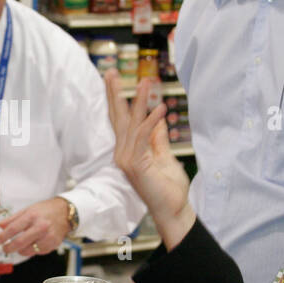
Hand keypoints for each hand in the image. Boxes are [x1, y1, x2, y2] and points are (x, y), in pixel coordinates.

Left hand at [0, 198, 72, 257]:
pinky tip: (31, 245)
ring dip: (20, 251)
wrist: (65, 213)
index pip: (13, 228)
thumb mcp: (27, 210)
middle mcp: (41, 227)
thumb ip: (12, 219)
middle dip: (9, 248)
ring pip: (29, 250)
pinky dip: (32, 250)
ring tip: (18, 247)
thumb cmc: (45, 210)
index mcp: (32, 216)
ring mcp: (48, 237)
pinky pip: (38, 252)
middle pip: (20, 242)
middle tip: (5, 248)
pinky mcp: (53, 244)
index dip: (3, 236)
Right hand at [104, 71, 195, 248]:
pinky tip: (161, 108)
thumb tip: (156, 116)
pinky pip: (144, 137)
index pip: (120, 121)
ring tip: (146, 82)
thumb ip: (158, 137)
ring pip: (132, 124)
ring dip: (139, 101)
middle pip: (117, 118)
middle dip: (114, 94)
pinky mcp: (136, 164)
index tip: (114, 80)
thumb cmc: (169, 188)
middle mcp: (122, 154)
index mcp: (128, 151)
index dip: (118, 100)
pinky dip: (152, 122)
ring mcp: (126, 160)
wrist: (173, 210)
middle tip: (109, 72)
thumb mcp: (164, 155)